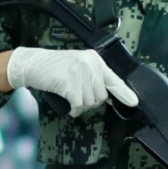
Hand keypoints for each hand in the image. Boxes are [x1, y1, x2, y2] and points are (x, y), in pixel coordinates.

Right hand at [4, 46, 135, 116]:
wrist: (33, 63)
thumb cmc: (55, 67)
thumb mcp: (79, 66)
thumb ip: (95, 78)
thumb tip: (110, 98)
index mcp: (95, 59)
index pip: (113, 79)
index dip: (124, 93)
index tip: (134, 102)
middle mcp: (90, 64)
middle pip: (101, 96)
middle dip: (90, 101)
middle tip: (77, 94)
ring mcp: (79, 73)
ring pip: (90, 102)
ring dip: (80, 105)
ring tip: (70, 95)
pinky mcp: (69, 83)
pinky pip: (78, 105)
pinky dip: (74, 109)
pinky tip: (68, 103)